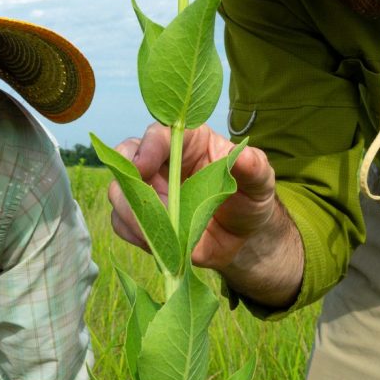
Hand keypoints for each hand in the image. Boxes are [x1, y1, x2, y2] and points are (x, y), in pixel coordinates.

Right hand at [109, 122, 277, 269]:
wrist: (244, 237)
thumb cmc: (250, 197)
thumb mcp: (260, 181)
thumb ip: (253, 167)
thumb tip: (242, 157)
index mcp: (189, 142)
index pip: (160, 134)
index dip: (147, 147)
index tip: (142, 166)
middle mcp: (162, 163)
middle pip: (126, 156)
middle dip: (125, 175)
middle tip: (137, 200)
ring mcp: (149, 191)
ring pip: (119, 192)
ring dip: (129, 211)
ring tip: (153, 231)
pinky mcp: (144, 219)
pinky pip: (123, 223)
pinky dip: (132, 234)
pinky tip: (154, 246)